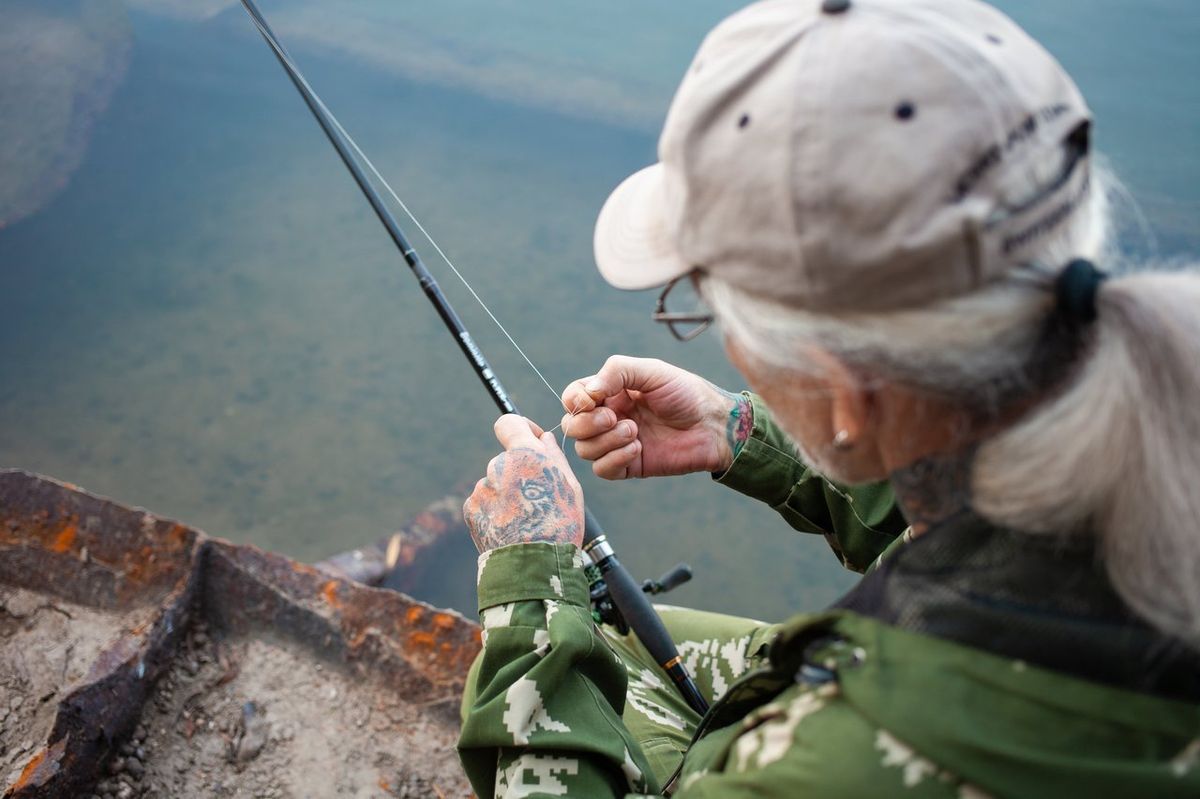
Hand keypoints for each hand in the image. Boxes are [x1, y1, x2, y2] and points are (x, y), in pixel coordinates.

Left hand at [463, 415, 584, 552]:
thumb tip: (544, 439)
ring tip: (525, 521)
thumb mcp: (569, 487)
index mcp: (523, 454)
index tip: (531, 443)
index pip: (509, 422)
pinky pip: (485, 503)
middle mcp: (497, 465)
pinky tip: (510, 529)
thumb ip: (553, 457)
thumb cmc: (559, 526)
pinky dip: (495, 512)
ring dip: (508, 495)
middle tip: (538, 500)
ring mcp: (481, 488)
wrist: (532, 568)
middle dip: (520, 472)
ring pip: (496, 483)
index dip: (521, 429)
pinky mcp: (470, 509)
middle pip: (507, 459)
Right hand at [560, 355, 751, 479]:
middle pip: (573, 426)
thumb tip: (587, 393)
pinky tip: (638, 448)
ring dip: (605, 441)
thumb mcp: (652, 371)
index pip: (573, 398)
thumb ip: (616, 372)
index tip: (593, 400)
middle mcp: (610, 418)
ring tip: (634, 431)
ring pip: (584, 450)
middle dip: (587, 423)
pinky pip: (602, 470)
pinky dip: (614, 459)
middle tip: (614, 417)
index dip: (575, 400)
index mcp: (611, 392)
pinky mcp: (629, 466)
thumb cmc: (686, 393)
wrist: (713, 425)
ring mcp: (617, 443)